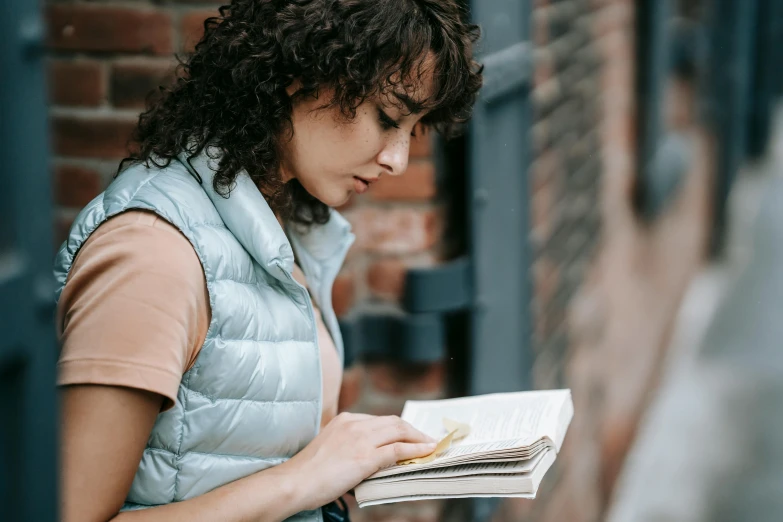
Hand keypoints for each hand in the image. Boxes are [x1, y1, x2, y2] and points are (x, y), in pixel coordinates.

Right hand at [282, 412, 436, 509]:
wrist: (295, 482)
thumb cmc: (309, 472)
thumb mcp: (331, 447)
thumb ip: (350, 446)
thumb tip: (372, 457)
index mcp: (345, 420)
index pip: (380, 420)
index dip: (399, 428)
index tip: (410, 435)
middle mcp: (354, 424)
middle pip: (394, 422)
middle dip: (414, 431)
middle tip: (427, 439)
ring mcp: (361, 439)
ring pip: (399, 432)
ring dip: (419, 438)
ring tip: (431, 445)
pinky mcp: (365, 457)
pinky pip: (397, 450)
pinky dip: (416, 450)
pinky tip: (426, 452)